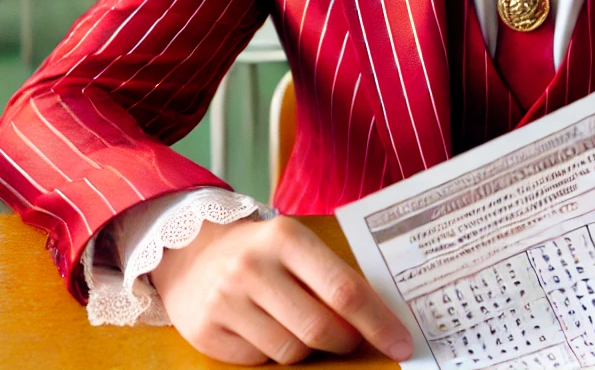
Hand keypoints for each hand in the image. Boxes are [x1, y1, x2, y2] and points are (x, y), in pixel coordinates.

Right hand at [152, 215, 412, 365]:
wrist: (191, 253)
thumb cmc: (263, 253)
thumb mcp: (297, 246)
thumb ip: (333, 277)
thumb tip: (383, 321)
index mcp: (286, 237)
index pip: (344, 290)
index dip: (379, 323)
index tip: (403, 343)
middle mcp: (252, 266)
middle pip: (319, 328)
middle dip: (345, 342)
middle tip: (349, 339)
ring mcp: (225, 300)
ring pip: (290, 352)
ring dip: (307, 349)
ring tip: (297, 326)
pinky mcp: (206, 331)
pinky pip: (259, 362)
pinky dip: (271, 354)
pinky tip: (264, 330)